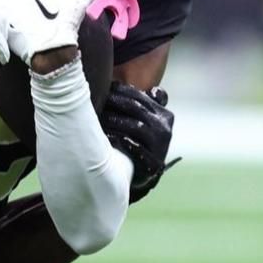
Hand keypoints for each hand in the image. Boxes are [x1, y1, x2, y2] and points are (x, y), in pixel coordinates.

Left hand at [102, 82, 177, 200]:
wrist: (142, 175)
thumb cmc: (138, 142)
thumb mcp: (146, 121)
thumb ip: (148, 104)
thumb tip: (152, 89)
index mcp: (164, 115)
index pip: (141, 97)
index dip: (121, 91)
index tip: (105, 88)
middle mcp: (165, 128)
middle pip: (137, 109)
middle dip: (115, 102)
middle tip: (97, 100)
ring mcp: (161, 146)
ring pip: (136, 126)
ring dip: (115, 121)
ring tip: (97, 119)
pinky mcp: (153, 163)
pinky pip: (136, 149)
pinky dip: (120, 141)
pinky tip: (105, 137)